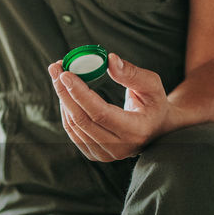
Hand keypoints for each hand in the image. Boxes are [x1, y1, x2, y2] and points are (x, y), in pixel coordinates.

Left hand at [48, 53, 171, 161]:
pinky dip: (66, 111)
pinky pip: (74, 133)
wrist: (157, 129)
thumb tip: (110, 60)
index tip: (66, 74)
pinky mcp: (95, 154)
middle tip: (56, 69)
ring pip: (74, 127)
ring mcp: (106, 154)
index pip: (101, 113)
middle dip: (65, 92)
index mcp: (136, 131)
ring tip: (58, 76)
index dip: (80, 94)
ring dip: (63, 100)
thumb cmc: (154, 104)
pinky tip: (65, 94)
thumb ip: (132, 73)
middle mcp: (119, 148)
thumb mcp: (152, 85)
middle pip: (83, 120)